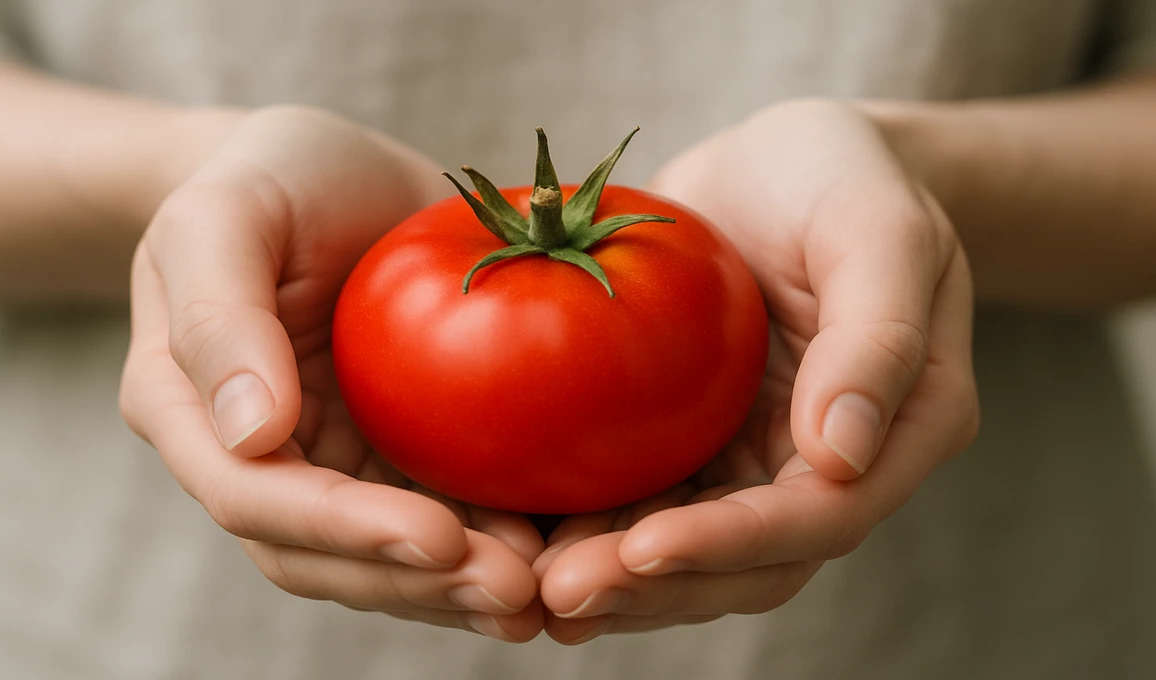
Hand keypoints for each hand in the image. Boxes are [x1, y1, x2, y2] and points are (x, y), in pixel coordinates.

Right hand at [119, 106, 543, 641]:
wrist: (330, 173)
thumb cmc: (268, 176)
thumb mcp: (224, 215)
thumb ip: (219, 318)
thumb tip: (253, 437)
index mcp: (192, 414)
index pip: (258, 499)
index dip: (346, 531)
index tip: (438, 538)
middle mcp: (260, 459)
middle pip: (328, 556)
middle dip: (419, 584)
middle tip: (517, 589)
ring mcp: (333, 463)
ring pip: (389, 559)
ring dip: (463, 587)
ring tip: (551, 588)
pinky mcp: (399, 454)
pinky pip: (444, 514)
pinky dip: (495, 541)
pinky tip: (563, 547)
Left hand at [537, 99, 979, 643]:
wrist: (780, 160)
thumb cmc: (840, 174)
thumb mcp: (877, 226)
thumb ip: (877, 335)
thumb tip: (840, 455)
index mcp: (900, 428)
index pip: (820, 516)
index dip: (732, 545)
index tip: (642, 548)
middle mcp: (829, 463)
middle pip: (747, 561)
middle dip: (656, 587)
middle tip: (559, 593)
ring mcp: (757, 458)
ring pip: (690, 550)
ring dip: (614, 581)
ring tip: (530, 591)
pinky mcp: (694, 441)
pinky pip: (644, 500)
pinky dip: (590, 528)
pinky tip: (524, 540)